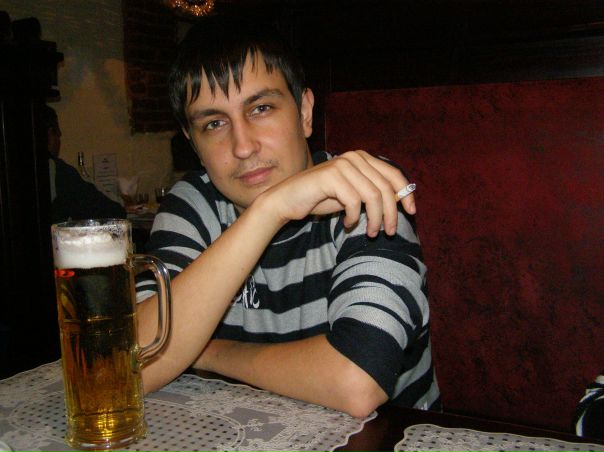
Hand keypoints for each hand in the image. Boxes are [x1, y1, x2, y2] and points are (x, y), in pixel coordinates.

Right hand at [257, 150, 415, 236]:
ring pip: (373, 196)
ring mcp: (342, 165)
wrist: (288, 200)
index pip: (393, 174)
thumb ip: (373, 193)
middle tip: (388, 232)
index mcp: (362, 158)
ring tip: (369, 233)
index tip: (411, 212)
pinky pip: (354, 202)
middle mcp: (354, 157)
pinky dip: (353, 218)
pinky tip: (347, 224)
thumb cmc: (321, 198)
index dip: (406, 194)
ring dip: (374, 220)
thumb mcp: (353, 195)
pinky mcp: (331, 176)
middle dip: (391, 214)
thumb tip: (401, 201)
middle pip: (385, 188)